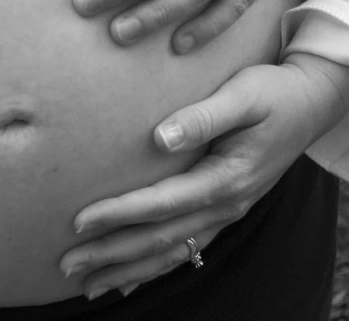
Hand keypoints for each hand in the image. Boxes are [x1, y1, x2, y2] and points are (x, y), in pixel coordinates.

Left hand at [59, 52, 348, 299]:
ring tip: (88, 284)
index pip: (161, 203)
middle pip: (159, 239)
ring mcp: (225, 212)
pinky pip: (186, 249)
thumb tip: (160, 137)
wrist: (310, 103)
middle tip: (67, 264)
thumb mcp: (243, 96)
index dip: (118, 214)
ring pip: (171, 252)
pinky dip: (155, 267)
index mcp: (226, 178)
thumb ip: (203, 117)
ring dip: (128, 269)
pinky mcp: (221, 209)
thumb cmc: (273, 94)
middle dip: (111, 254)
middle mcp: (225, 204)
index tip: (78, 221)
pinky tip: (129, 278)